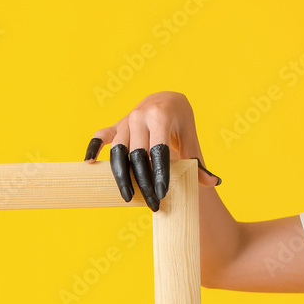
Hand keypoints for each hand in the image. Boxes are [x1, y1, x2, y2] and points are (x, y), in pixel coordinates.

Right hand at [83, 91, 220, 211]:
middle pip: (137, 155)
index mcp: (160, 115)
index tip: (161, 194)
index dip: (159, 173)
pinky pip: (99, 137)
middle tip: (152, 203)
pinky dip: (92, 149)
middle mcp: (139, 116)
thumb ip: (198, 161)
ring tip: (128, 197)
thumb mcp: (191, 136)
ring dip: (121, 176)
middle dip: (144, 181)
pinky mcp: (114, 126)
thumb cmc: (180, 121)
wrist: (165, 100)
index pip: (158, 149)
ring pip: (118, 152)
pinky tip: (90, 164)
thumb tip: (214, 183)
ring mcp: (124, 121)